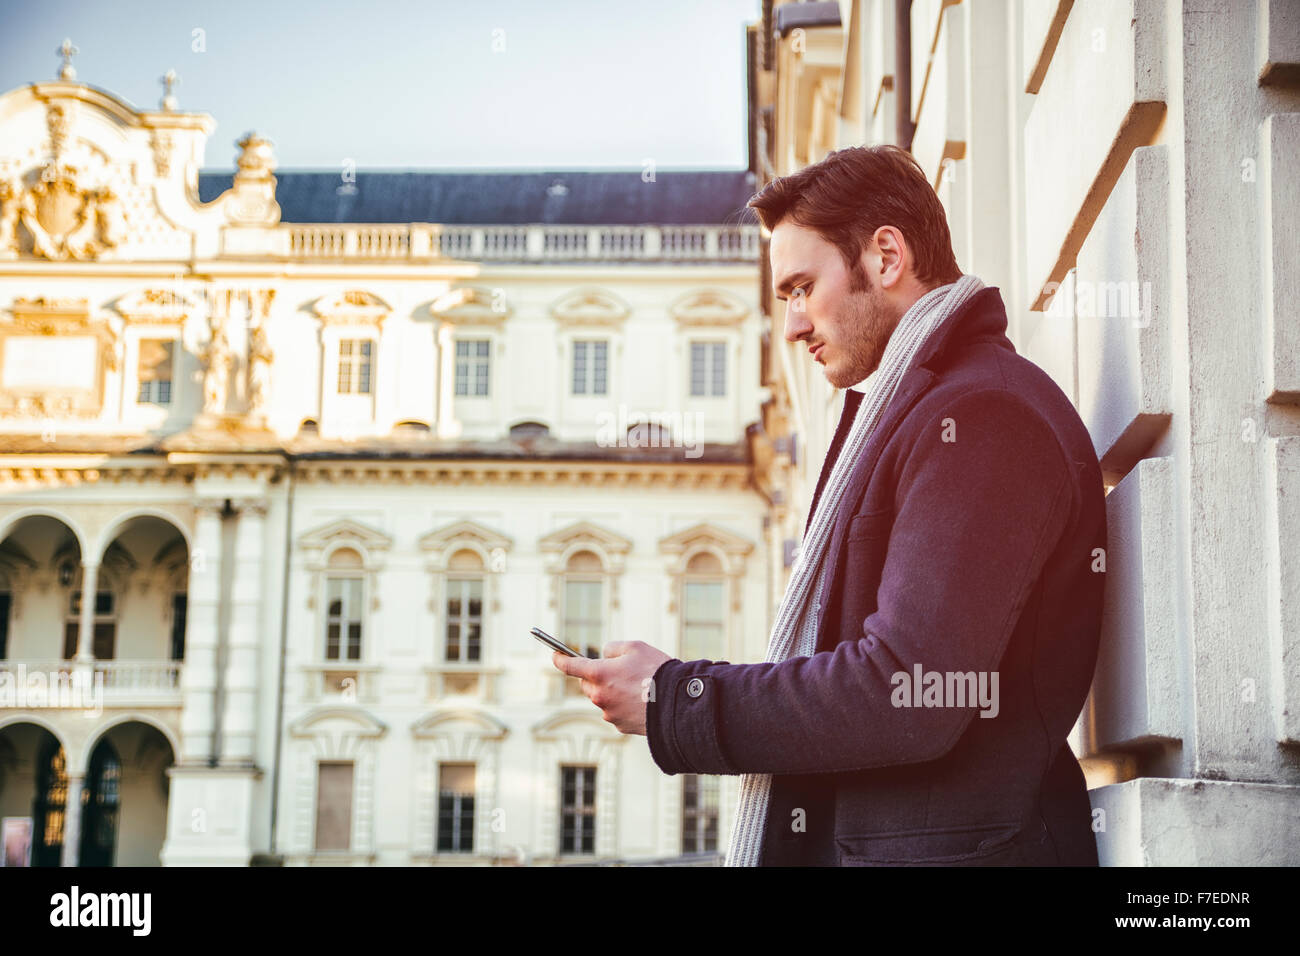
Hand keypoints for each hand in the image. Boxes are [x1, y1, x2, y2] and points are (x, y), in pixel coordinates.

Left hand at [551, 640, 670, 734]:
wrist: (676, 703)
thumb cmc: (656, 671)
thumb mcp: (635, 647)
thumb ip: (613, 648)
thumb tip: (604, 656)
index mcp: (598, 674)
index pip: (569, 666)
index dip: (560, 659)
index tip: (555, 656)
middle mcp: (599, 696)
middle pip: (586, 684)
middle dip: (595, 677)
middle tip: (615, 670)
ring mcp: (609, 713)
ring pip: (601, 699)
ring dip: (611, 691)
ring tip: (636, 686)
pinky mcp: (620, 726)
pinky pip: (615, 711)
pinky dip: (622, 705)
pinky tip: (640, 700)